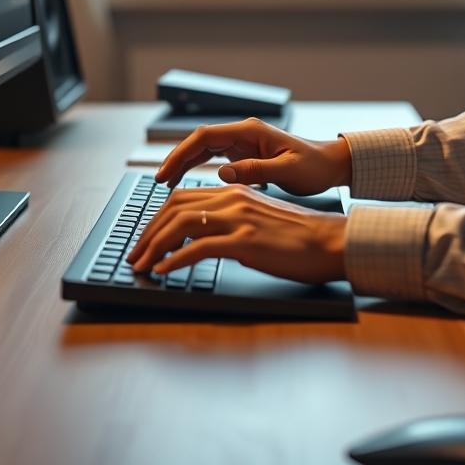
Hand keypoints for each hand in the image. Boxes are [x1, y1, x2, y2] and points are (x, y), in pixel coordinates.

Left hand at [126, 184, 346, 283]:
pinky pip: (200, 249)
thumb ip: (232, 221)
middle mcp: (233, 200)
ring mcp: (239, 220)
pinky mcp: (246, 241)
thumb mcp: (259, 219)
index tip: (145, 239)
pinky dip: (176, 261)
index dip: (156, 219)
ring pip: (181, 226)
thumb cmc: (298, 237)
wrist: (329, 241)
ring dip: (155, 248)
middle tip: (135, 255)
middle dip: (148, 234)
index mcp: (235, 192)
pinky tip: (165, 272)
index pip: (182, 198)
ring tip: (143, 266)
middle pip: (175, 209)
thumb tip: (204, 239)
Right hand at [154, 117, 352, 195]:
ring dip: (184, 165)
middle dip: (177, 159)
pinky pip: (213, 160)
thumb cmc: (314, 166)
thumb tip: (223, 173)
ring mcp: (242, 144)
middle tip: (159, 182)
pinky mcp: (244, 155)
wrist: (330, 165)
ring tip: (166, 184)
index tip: (166, 171)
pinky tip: (186, 183)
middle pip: (199, 142)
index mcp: (251, 131)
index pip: (206, 136)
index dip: (182, 153)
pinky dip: (197, 170)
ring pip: (204, 151)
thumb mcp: (288, 170)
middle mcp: (243, 133)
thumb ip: (256, 170)